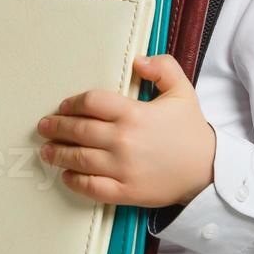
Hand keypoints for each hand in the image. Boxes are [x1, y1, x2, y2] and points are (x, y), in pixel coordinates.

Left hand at [36, 53, 215, 206]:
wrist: (209, 171)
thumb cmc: (191, 131)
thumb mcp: (182, 91)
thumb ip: (162, 67)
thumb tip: (137, 61)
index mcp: (134, 114)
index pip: (91, 103)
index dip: (72, 103)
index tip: (63, 107)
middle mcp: (124, 140)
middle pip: (78, 130)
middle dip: (56, 128)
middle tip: (43, 127)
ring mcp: (123, 168)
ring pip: (79, 159)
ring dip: (57, 154)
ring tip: (46, 151)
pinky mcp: (126, 191)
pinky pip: (92, 187)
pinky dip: (75, 182)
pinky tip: (66, 176)